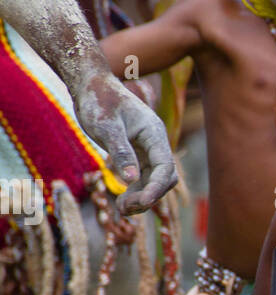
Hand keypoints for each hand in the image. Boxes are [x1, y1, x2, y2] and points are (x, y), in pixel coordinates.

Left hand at [73, 69, 176, 215]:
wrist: (90, 85)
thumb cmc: (97, 100)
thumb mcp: (106, 127)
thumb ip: (121, 153)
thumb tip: (131, 181)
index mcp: (154, 133)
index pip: (165, 166)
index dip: (156, 188)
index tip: (142, 203)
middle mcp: (155, 142)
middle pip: (164, 178)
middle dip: (149, 196)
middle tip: (124, 208)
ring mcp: (148, 149)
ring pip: (154, 181)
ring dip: (142, 198)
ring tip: (121, 209)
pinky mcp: (137, 154)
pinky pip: (143, 178)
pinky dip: (135, 192)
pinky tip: (121, 201)